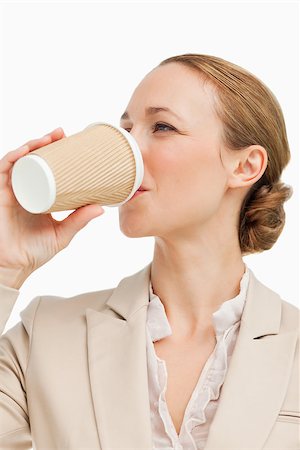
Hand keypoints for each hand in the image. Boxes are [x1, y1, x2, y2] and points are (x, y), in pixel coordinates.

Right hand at [0, 127, 104, 283]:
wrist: (15, 266)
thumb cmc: (35, 251)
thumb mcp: (63, 233)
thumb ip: (79, 220)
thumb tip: (101, 208)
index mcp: (38, 195)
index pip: (45, 167)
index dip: (54, 152)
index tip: (70, 141)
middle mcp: (24, 189)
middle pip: (32, 159)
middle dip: (45, 143)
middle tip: (61, 134)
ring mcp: (11, 190)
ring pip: (19, 160)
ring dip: (31, 146)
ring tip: (48, 138)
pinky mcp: (1, 195)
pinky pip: (4, 172)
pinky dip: (13, 158)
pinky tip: (25, 151)